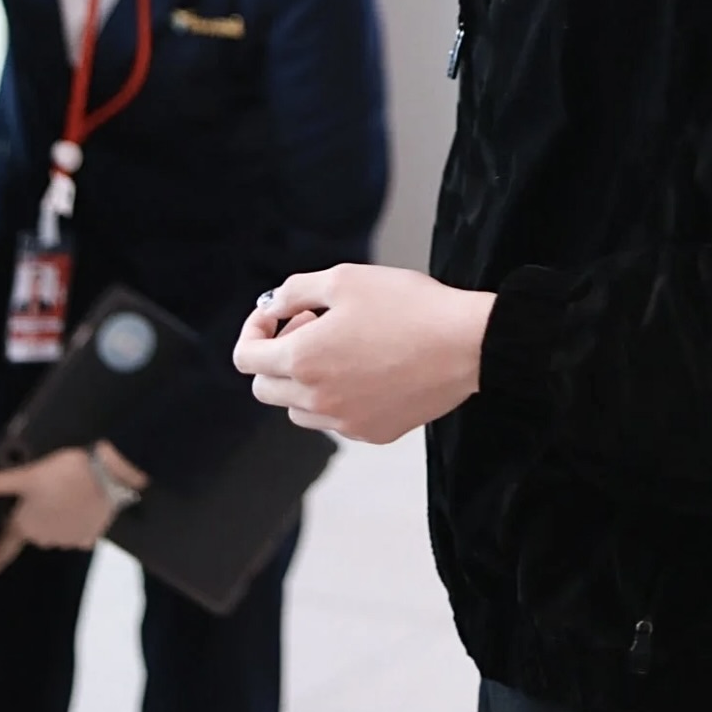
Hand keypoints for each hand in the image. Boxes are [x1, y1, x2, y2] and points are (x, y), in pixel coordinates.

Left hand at [0, 443, 143, 581]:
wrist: (106, 475)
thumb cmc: (63, 473)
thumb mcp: (26, 475)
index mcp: (25, 526)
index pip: (3, 548)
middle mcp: (44, 539)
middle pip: (32, 533)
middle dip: (34, 519)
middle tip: (43, 495)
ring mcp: (67, 541)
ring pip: (54, 532)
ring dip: (56, 519)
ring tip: (64, 496)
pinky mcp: (89, 537)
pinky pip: (76, 534)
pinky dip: (76, 523)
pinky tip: (81, 508)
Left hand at [233, 265, 492, 443]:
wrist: (466, 343)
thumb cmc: (408, 306)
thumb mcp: (344, 279)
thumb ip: (294, 291)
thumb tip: (271, 306)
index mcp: (303, 359)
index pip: (245, 358)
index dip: (254, 330)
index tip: (275, 316)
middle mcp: (317, 399)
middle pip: (264, 388)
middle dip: (276, 355)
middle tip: (312, 326)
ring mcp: (345, 422)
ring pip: (298, 409)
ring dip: (304, 380)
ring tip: (341, 349)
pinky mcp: (372, 433)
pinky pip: (336, 421)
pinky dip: (338, 398)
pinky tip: (369, 368)